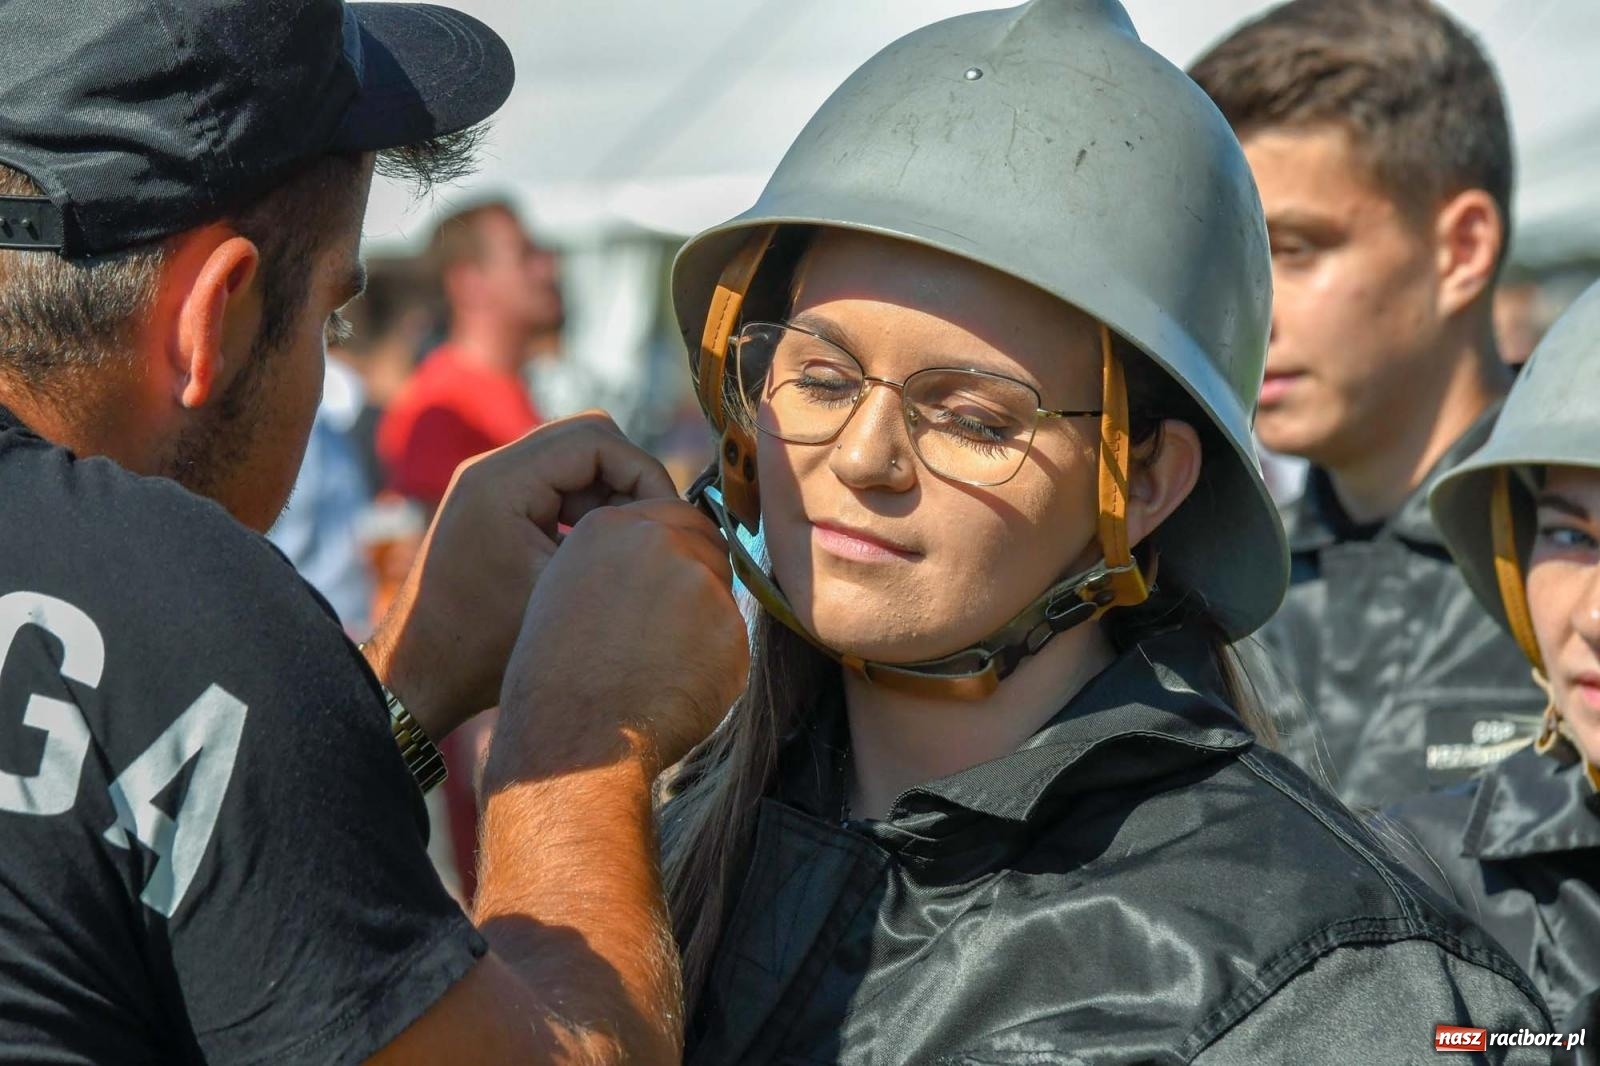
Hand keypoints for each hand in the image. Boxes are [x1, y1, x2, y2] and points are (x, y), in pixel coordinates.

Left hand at [364, 412, 678, 739]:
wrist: (419, 677)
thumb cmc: (484, 649)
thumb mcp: (563, 596)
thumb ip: (618, 547)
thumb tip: (678, 524)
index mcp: (502, 482)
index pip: (597, 439)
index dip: (644, 472)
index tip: (669, 519)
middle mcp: (490, 470)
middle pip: (588, 439)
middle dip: (632, 479)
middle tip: (657, 529)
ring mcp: (489, 485)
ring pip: (575, 461)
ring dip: (611, 495)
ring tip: (632, 545)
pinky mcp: (494, 506)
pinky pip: (555, 486)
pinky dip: (586, 510)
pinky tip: (600, 555)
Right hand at [488, 498, 749, 784]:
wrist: (574, 735)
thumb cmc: (556, 678)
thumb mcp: (567, 589)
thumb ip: (616, 561)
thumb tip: (659, 562)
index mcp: (610, 526)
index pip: (673, 514)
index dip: (679, 548)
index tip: (670, 580)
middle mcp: (658, 541)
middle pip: (707, 545)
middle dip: (699, 578)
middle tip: (671, 628)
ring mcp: (698, 581)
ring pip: (721, 593)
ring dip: (706, 621)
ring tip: (662, 665)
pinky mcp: (729, 624)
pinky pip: (733, 638)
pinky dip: (716, 662)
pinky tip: (678, 687)